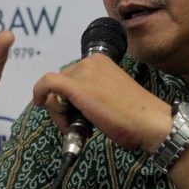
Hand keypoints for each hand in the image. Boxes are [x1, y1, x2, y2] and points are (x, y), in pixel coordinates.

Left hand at [32, 54, 171, 152]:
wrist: (150, 123)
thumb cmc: (134, 116)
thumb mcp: (110, 96)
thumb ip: (92, 93)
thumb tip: (69, 104)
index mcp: (100, 61)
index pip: (71, 77)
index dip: (68, 99)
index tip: (78, 117)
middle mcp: (90, 61)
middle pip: (60, 83)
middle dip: (63, 106)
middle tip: (77, 126)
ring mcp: (83, 72)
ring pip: (53, 90)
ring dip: (59, 111)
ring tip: (79, 128)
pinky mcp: (76, 86)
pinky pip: (46, 85)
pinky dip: (39, 93)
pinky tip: (38, 103)